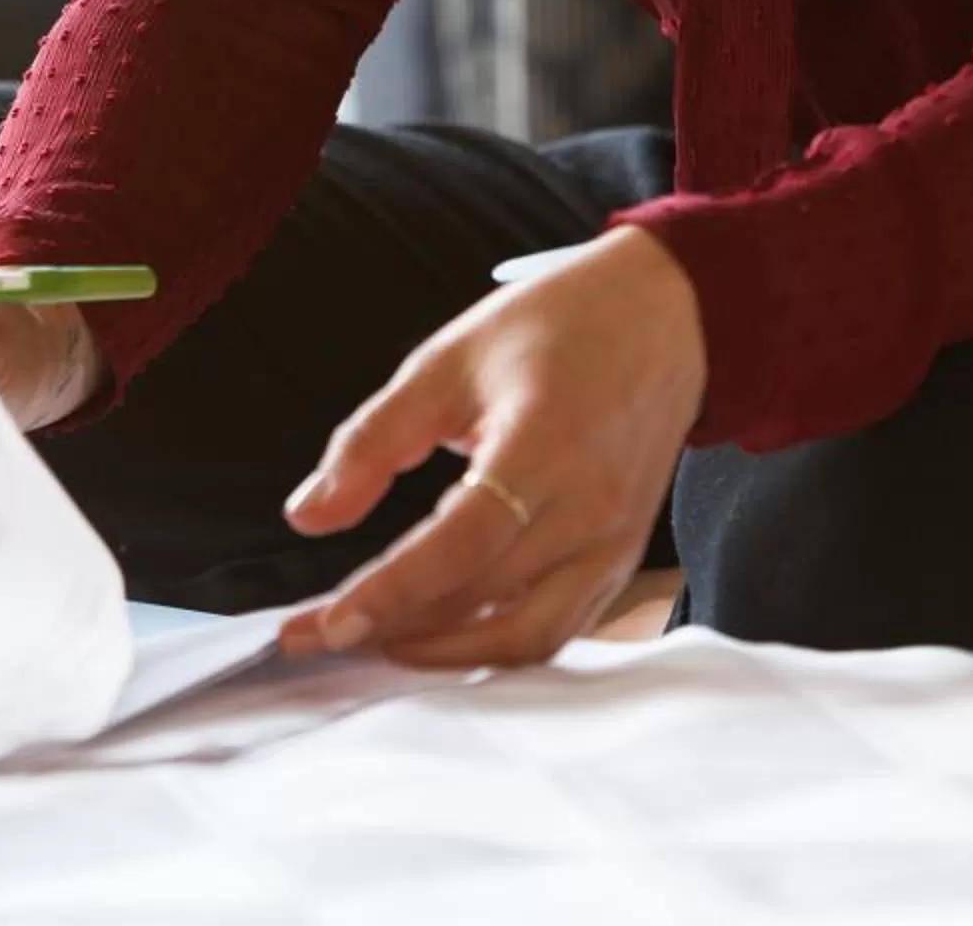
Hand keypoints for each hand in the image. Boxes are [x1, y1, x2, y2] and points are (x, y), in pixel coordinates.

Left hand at [275, 225, 705, 668]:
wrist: (664, 318)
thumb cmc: (554, 329)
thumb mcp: (444, 363)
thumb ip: (372, 441)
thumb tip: (307, 515)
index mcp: (543, 447)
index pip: (460, 546)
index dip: (391, 593)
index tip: (325, 623)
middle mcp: (590, 510)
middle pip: (485, 601)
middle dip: (393, 630)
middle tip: (317, 637)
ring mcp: (616, 544)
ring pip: (527, 637)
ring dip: (446, 654)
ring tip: (373, 644)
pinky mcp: (623, 560)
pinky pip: (559, 627)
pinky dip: (495, 642)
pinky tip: (442, 635)